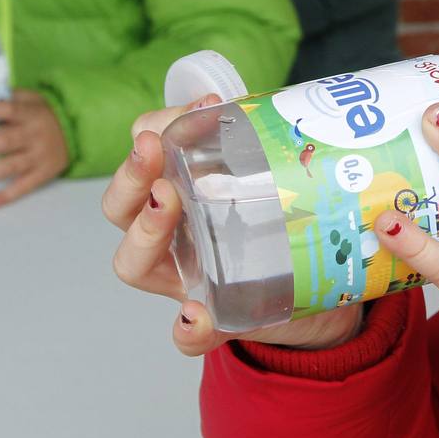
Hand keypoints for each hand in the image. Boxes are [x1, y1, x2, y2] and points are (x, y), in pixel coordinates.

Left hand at [0, 88, 69, 208]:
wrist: (76, 133)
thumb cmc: (45, 115)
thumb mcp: (34, 99)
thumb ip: (12, 97)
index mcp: (32, 115)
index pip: (9, 110)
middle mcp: (35, 136)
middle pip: (6, 141)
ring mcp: (39, 157)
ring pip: (11, 166)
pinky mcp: (43, 174)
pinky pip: (23, 187)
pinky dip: (5, 196)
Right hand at [105, 96, 363, 356]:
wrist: (318, 282)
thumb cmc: (279, 219)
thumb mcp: (267, 171)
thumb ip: (251, 138)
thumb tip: (224, 105)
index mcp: (176, 189)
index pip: (143, 153)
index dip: (157, 127)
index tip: (202, 107)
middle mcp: (168, 233)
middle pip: (121, 206)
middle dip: (132, 176)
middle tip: (152, 151)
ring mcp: (186, 277)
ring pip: (134, 262)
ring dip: (144, 231)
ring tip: (167, 202)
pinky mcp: (218, 319)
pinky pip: (189, 332)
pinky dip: (187, 327)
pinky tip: (194, 314)